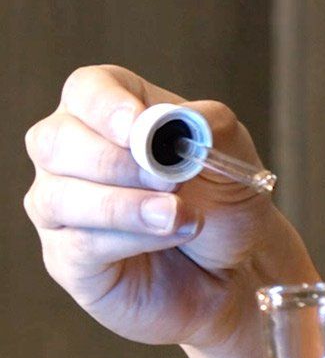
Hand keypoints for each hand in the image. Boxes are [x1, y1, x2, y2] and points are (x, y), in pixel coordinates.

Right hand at [24, 65, 315, 349]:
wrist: (238, 268)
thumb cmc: (223, 207)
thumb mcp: (234, 158)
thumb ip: (214, 128)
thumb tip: (188, 118)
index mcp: (110, 114)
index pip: (85, 90)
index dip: (105, 105)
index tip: (138, 125)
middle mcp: (71, 156)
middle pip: (54, 141)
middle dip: (115, 161)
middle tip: (171, 181)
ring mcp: (60, 208)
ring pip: (58, 197)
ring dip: (126, 206)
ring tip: (180, 215)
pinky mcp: (68, 258)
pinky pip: (79, 245)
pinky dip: (130, 240)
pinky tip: (170, 236)